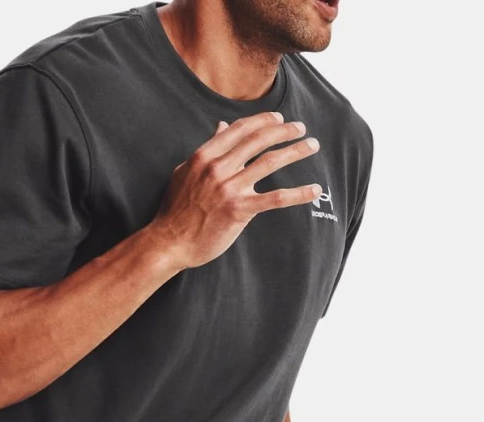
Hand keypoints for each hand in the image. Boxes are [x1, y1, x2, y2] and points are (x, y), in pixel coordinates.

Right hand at [149, 111, 323, 269]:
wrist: (168, 243)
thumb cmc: (175, 211)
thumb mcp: (185, 172)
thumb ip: (206, 149)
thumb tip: (221, 127)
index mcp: (205, 155)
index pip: (240, 129)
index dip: (263, 120)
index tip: (279, 118)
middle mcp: (218, 168)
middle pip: (259, 140)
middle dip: (284, 130)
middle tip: (301, 128)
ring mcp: (229, 189)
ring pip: (270, 162)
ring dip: (295, 151)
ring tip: (312, 145)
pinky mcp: (239, 211)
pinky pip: (275, 199)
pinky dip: (298, 193)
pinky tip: (315, 190)